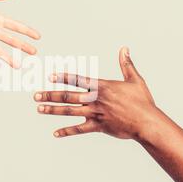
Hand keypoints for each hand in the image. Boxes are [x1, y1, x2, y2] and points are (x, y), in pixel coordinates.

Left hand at [34, 47, 159, 139]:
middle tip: (35, 95)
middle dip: (50, 95)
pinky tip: (56, 133)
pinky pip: (79, 129)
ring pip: (70, 112)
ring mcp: (95, 114)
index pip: (78, 79)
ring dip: (53, 110)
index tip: (50, 76)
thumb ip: (126, 64)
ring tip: (39, 109)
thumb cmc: (142, 101)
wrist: (147, 122)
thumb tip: (124, 48)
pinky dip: (67, 131)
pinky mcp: (98, 126)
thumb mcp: (135, 80)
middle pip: (68, 96)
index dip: (63, 77)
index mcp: (102, 86)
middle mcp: (95, 99)